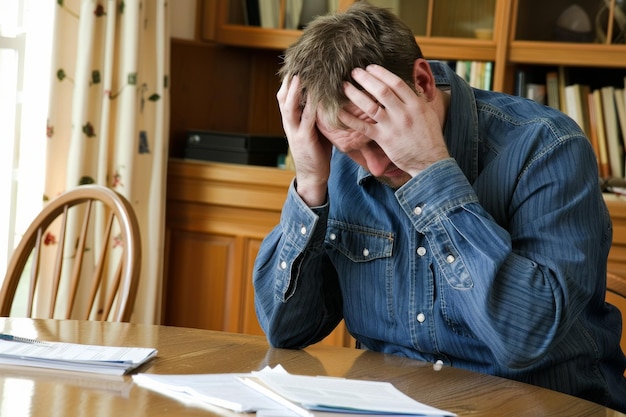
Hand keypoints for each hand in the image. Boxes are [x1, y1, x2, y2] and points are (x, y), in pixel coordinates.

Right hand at [277, 76, 331, 205]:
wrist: (313, 175)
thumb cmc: (317, 151)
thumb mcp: (314, 128)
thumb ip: (315, 113)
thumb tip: (325, 95)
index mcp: (291, 120)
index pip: (285, 95)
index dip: (288, 79)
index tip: (296, 64)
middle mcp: (289, 123)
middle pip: (283, 97)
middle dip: (288, 80)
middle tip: (296, 63)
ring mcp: (294, 131)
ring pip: (290, 106)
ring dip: (294, 91)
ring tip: (300, 75)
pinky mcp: (304, 139)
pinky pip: (306, 120)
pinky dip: (310, 107)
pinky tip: (316, 97)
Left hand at [340, 64, 448, 176]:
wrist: (431, 161)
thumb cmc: (429, 137)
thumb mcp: (427, 114)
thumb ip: (415, 99)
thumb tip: (407, 85)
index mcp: (416, 104)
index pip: (396, 83)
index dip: (381, 73)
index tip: (370, 67)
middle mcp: (404, 113)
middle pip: (381, 91)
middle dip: (365, 79)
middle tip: (354, 72)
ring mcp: (393, 126)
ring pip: (370, 106)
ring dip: (355, 95)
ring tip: (344, 87)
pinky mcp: (384, 139)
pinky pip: (363, 127)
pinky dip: (350, 119)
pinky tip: (339, 112)